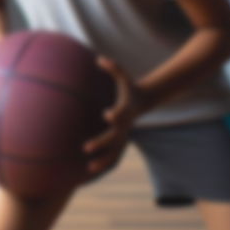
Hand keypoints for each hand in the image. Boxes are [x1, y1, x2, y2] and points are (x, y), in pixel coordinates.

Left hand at [82, 57, 143, 175]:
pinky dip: (105, 163)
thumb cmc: (129, 87)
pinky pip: (115, 155)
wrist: (143, 101)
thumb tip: (99, 59)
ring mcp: (125, 135)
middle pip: (114, 137)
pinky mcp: (122, 141)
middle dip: (101, 142)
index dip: (115, 115)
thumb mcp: (123, 75)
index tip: (107, 115)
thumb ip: (113, 67)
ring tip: (89, 167)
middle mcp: (126, 125)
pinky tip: (90, 170)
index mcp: (126, 110)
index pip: (121, 113)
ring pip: (115, 152)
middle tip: (86, 147)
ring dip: (103, 160)